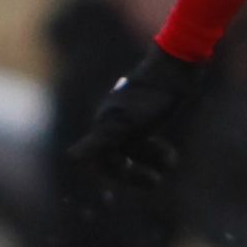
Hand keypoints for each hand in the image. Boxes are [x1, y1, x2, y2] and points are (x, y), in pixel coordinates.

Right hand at [71, 42, 217, 185]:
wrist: (176, 65)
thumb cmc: (152, 96)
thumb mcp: (128, 124)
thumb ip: (100, 142)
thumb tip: (70, 157)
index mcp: (106, 124)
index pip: (104, 161)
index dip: (124, 175)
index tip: (152, 182)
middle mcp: (114, 119)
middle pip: (117, 156)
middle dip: (137, 170)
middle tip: (158, 180)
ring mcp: (130, 114)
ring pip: (133, 146)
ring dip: (150, 158)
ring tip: (171, 160)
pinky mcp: (146, 108)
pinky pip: (144, 136)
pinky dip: (154, 147)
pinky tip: (169, 150)